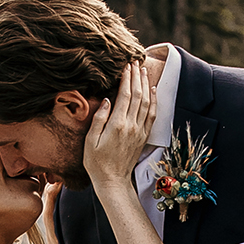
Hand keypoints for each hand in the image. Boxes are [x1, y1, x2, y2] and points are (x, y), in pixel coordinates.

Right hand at [82, 58, 154, 193]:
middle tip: (135, 62)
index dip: (126, 78)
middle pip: (138, 95)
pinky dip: (154, 100)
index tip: (126, 66)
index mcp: (117, 125)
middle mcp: (131, 126)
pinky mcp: (143, 136)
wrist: (113, 181)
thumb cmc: (96, 162)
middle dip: (137, 76)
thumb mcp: (90, 141)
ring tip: (143, 71)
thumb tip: (107, 99)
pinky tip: (153, 90)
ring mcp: (139, 131)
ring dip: (146, 85)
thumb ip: (99, 119)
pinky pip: (152, 114)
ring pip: (147, 102)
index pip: (125, 95)